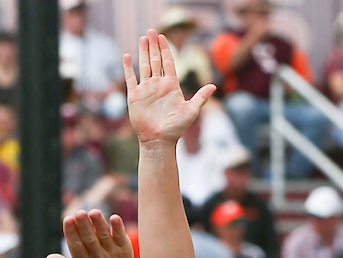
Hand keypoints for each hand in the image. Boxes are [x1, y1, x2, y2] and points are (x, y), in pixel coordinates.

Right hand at [47, 209, 134, 257]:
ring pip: (104, 236)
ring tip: (93, 212)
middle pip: (89, 240)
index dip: (71, 233)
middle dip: (84, 226)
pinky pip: (120, 237)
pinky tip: (113, 217)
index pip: (76, 247)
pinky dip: (118, 227)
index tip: (68, 219)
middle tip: (80, 213)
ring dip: (99, 224)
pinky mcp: (124, 249)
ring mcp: (112, 254)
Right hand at [123, 29, 215, 145]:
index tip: (163, 36)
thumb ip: (201, 97)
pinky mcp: (135, 96)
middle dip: (154, 46)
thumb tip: (214, 86)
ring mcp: (146, 90)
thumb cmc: (176, 129)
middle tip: (152, 31)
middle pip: (155, 60)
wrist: (159, 141)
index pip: (168, 62)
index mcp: (171, 85)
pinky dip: (128, 68)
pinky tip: (127, 56)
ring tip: (142, 38)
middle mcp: (158, 85)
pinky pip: (131, 79)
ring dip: (143, 52)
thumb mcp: (191, 111)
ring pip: (144, 66)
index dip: (166, 49)